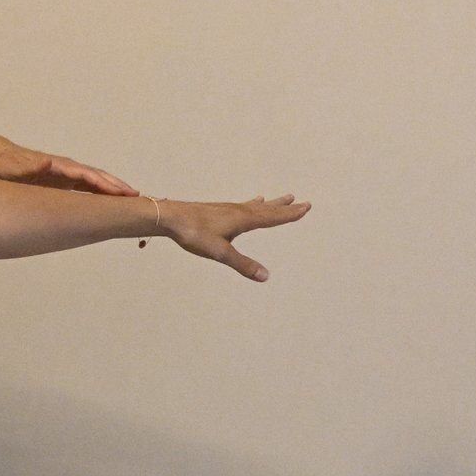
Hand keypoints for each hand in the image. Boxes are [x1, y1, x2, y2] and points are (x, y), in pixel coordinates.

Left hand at [0, 132, 136, 196]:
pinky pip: (87, 186)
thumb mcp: (14, 167)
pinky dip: (100, 192)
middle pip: (97, 176)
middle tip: (136, 197)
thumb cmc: (7, 164)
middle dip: (116, 186)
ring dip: (112, 189)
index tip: (121, 192)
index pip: (87, 175)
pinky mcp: (64, 180)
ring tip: (130, 200)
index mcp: (59, 165)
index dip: (105, 183)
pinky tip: (109, 203)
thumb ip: (30, 165)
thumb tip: (47, 161)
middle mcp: (67, 168)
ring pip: (95, 181)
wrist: (1, 156)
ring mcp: (67, 174)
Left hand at [162, 195, 310, 280]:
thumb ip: (242, 264)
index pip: (272, 218)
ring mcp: (227, 209)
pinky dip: (252, 204)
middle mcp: (238, 211)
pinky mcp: (216, 211)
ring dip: (270, 204)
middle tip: (301, 201)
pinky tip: (249, 203)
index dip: (290, 214)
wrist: (169, 217)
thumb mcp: (220, 253)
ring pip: (254, 206)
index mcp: (243, 220)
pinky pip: (241, 206)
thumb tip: (265, 276)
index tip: (306, 207)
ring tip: (280, 199)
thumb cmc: (194, 233)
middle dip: (284, 208)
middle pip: (267, 209)